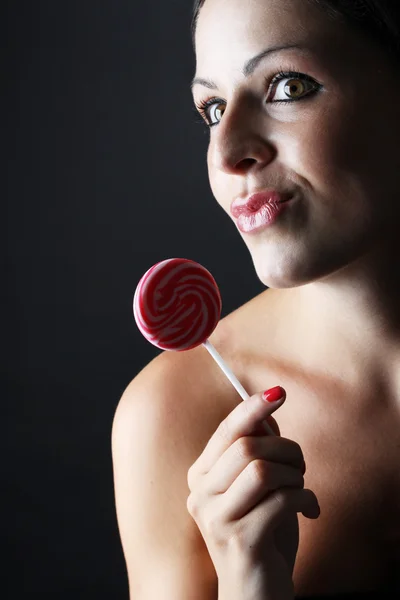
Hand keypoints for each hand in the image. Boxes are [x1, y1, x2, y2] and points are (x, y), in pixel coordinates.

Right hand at [186, 387, 319, 599]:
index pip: (227, 431)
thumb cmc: (260, 532)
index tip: (278, 392)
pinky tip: (310, 510)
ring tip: (302, 489)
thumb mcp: (257, 487)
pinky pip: (281, 501)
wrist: (255, 591)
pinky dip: (305, 499)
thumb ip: (257, 451)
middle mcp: (200, 494)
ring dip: (295, 475)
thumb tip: (266, 413)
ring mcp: (216, 519)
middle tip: (301, 465)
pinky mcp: (239, 541)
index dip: (252, 407)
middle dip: (287, 449)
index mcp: (201, 476)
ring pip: (263, 470)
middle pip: (247, 447)